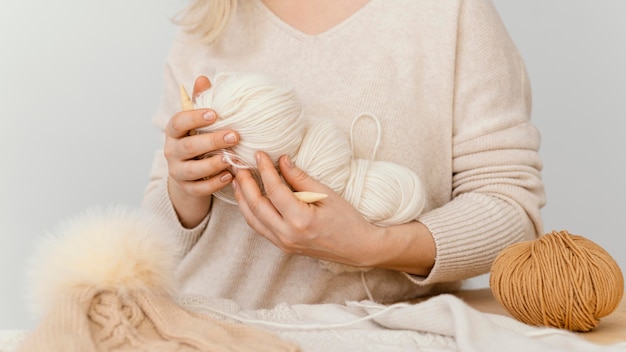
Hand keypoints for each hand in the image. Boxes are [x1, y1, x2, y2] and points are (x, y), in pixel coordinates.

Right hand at [164, 76, 239, 227]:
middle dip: (212, 141)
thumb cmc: (196, 141)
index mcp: (174, 132)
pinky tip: (229, 176)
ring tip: (231, 158)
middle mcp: (172, 151)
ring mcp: (178, 171)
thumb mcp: (196, 122)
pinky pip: (199, 188)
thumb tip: (203, 78)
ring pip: (193, 170)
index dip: (195, 118)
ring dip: (213, 164)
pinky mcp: (187, 188)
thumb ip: (199, 101)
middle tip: (235, 136)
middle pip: (189, 147)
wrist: (188, 175)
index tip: (215, 114)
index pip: (178, 122)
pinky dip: (214, 184)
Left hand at [233, 151, 436, 274]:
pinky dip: (251, 212)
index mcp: (300, 220)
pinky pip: (260, 228)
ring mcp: (284, 243)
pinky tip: (248, 199)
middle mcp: (287, 235)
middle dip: (245, 183)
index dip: (264, 170)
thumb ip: (301, 178)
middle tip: (239, 165)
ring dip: (243, 199)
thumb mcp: (327, 194)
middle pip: (257, 206)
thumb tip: (282, 160)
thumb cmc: (348, 220)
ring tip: (238, 179)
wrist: (358, 248)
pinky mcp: (284, 246)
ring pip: (253, 219)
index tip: (259, 154)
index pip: (274, 190)